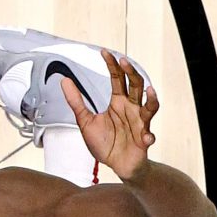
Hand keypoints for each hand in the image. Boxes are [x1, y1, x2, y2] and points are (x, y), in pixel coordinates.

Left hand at [61, 50, 159, 179]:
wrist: (116, 164)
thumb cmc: (104, 142)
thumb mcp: (85, 120)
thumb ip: (76, 101)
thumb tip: (64, 81)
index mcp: (118, 102)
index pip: (117, 79)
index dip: (112, 66)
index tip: (105, 53)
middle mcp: (131, 109)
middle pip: (135, 85)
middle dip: (130, 73)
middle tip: (123, 62)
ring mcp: (140, 123)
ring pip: (150, 106)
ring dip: (151, 98)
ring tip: (148, 90)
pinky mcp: (144, 139)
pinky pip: (149, 135)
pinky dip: (149, 135)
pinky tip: (146, 137)